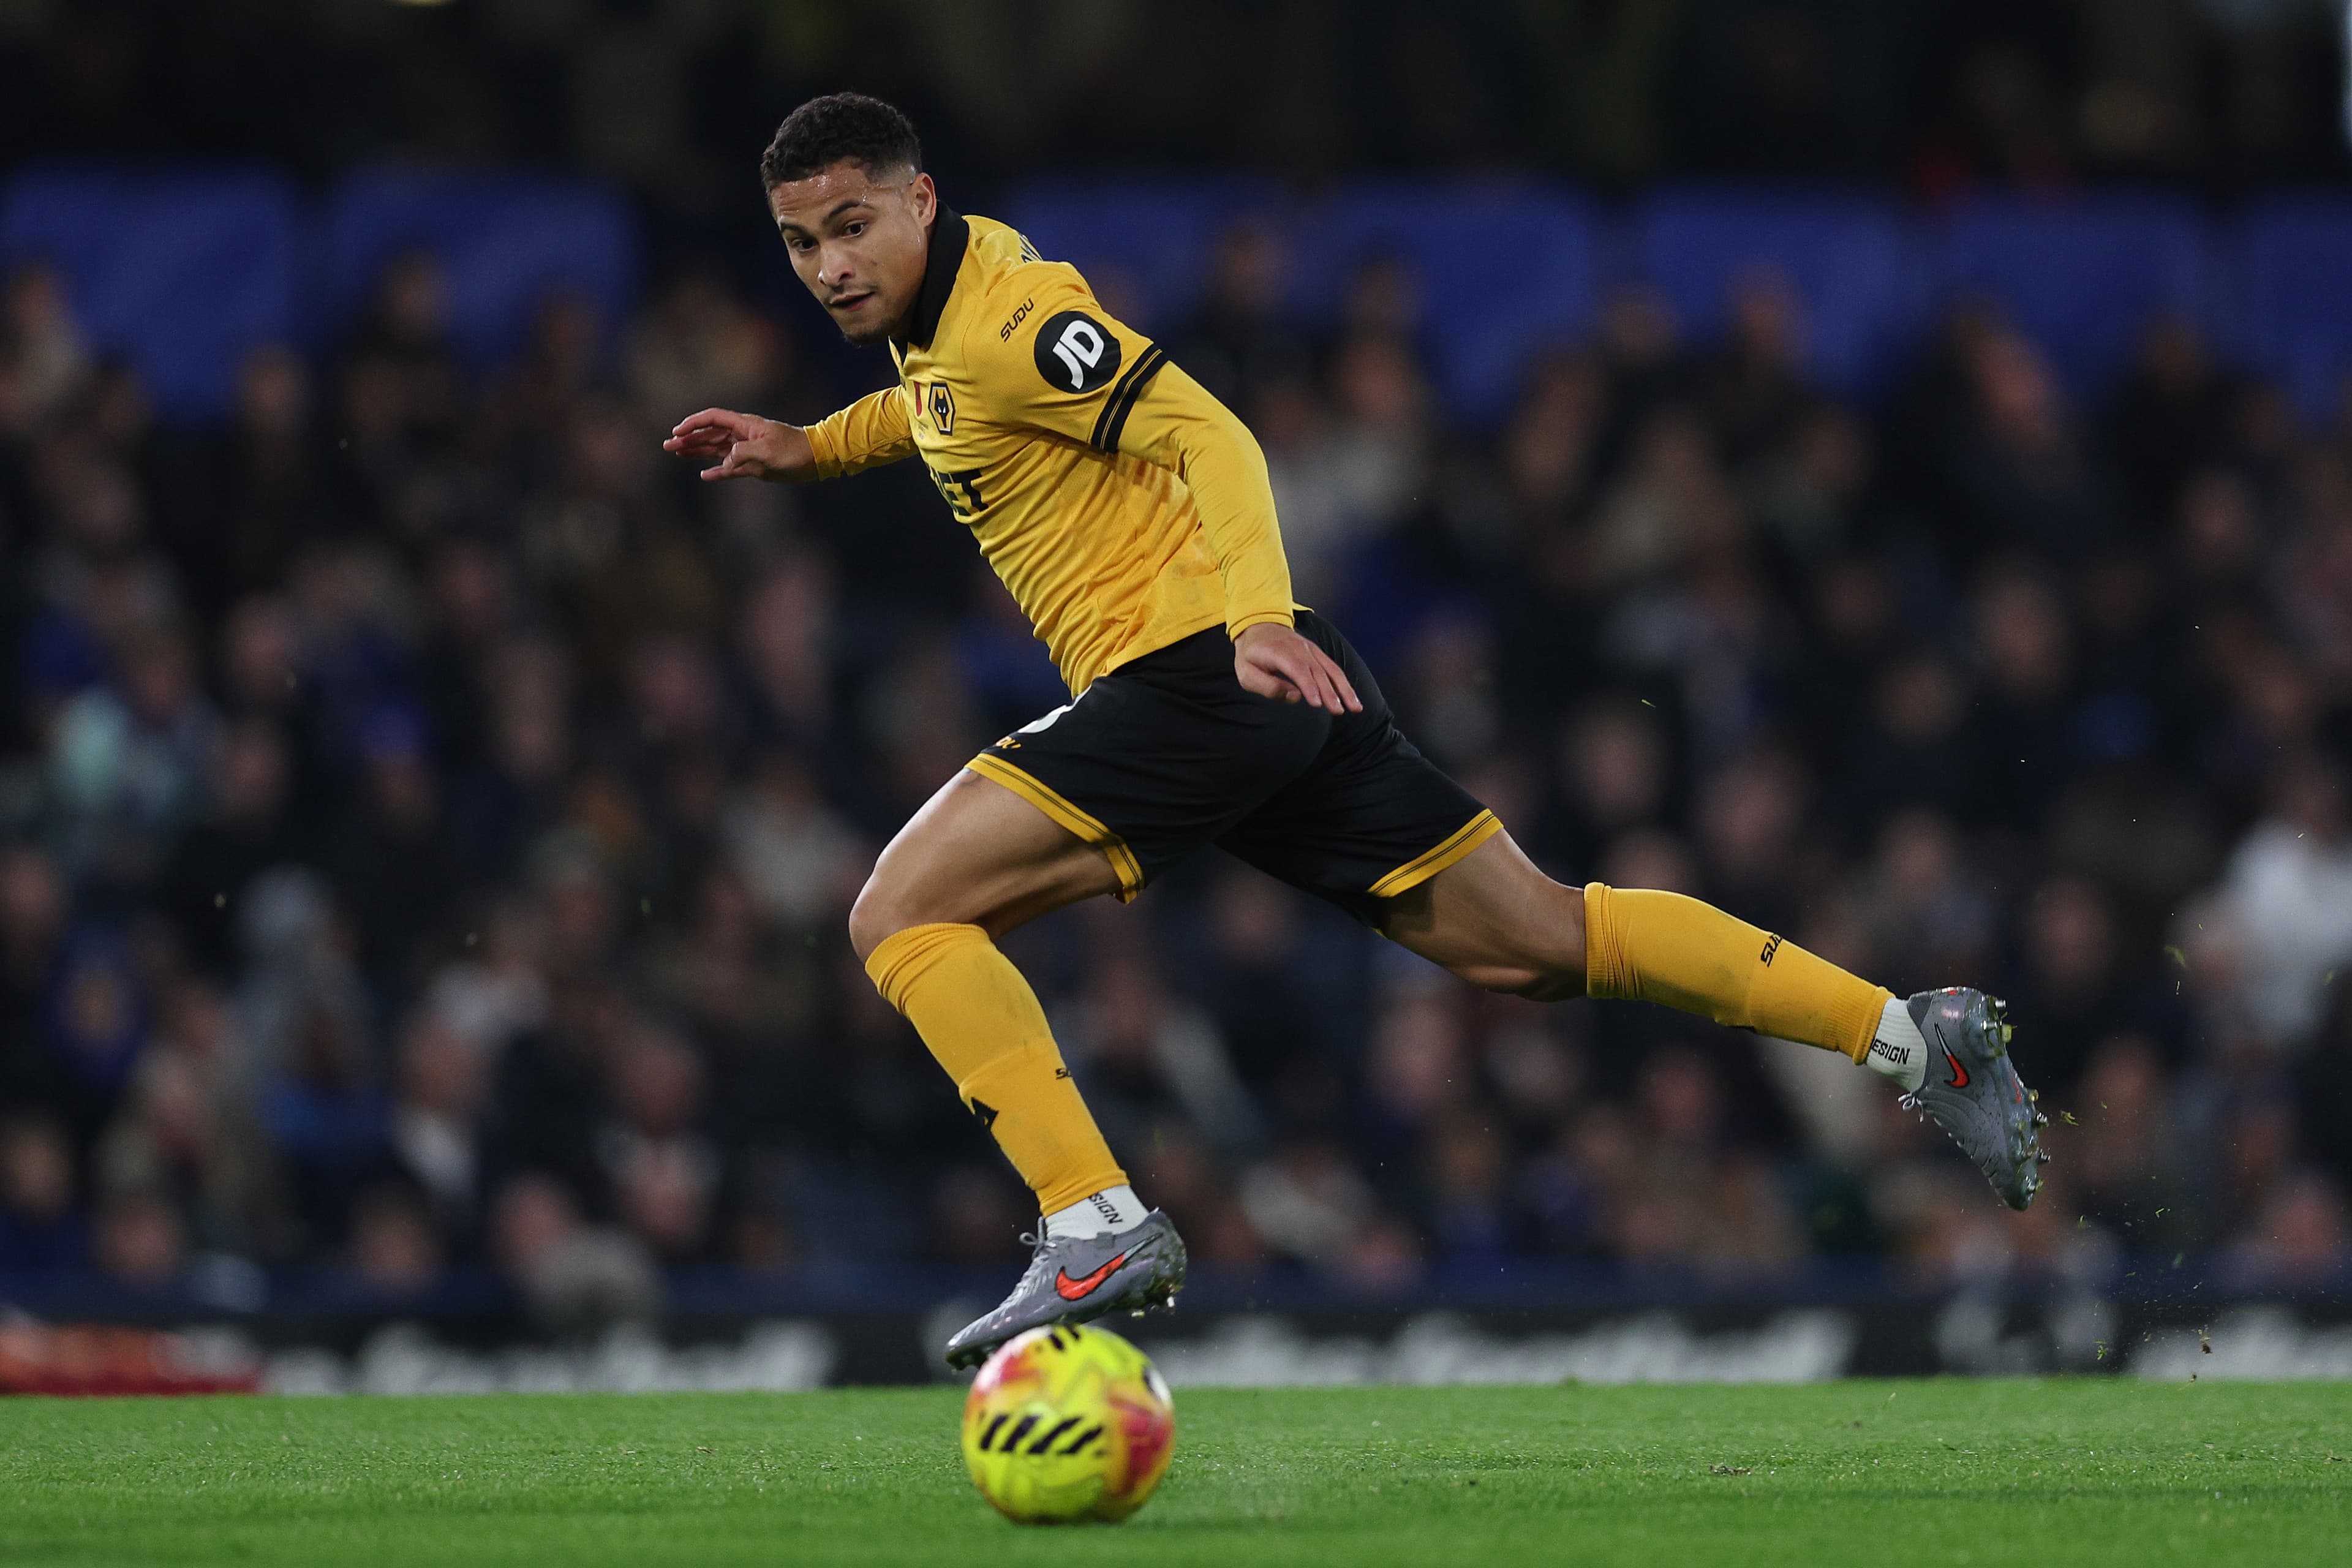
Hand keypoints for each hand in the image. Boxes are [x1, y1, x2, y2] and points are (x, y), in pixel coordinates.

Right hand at [662, 408, 814, 481]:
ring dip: (697, 452)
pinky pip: (730, 468)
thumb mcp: (769, 450)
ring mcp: (747, 450)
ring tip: (677, 454)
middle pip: (709, 434)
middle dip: (688, 439)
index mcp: (744, 425)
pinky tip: (704, 475)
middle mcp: (742, 435)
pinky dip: (717, 472)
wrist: (815, 458)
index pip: (713, 419)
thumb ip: (743, 453)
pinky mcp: (754, 466)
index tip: (677, 432)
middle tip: (667, 445)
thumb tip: (724, 462)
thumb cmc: (794, 449)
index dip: (693, 424)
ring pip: (716, 450)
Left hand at [1233, 622, 1362, 713]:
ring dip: (1343, 689)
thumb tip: (1295, 697)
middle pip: (1318, 672)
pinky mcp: (1317, 654)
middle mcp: (1299, 649)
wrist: (1259, 627)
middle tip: (1338, 711)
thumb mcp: (1246, 673)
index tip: (1318, 703)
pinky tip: (1351, 698)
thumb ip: (1268, 686)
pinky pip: (1333, 668)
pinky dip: (1343, 683)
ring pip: (1330, 670)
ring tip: (1355, 707)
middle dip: (1330, 692)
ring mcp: (1311, 650)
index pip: (1298, 670)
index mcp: (1278, 652)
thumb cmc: (1251, 655)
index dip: (1309, 686)